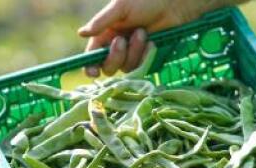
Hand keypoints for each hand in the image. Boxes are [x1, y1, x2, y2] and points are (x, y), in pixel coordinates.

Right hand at [78, 0, 231, 76]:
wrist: (174, 3)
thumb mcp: (121, 7)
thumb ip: (102, 21)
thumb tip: (81, 33)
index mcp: (105, 33)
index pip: (92, 56)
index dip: (90, 66)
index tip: (93, 71)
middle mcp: (117, 46)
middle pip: (108, 67)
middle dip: (115, 56)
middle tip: (122, 40)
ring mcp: (133, 54)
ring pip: (126, 68)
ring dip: (133, 52)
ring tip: (143, 32)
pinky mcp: (147, 58)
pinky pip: (141, 67)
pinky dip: (145, 56)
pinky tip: (152, 43)